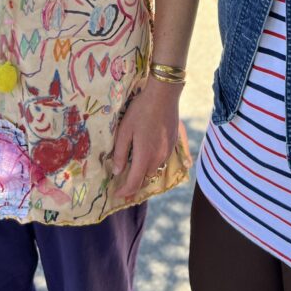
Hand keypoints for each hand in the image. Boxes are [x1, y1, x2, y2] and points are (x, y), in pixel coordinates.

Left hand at [111, 80, 181, 198]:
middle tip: (123, 181)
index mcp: (144, 156)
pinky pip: (162, 159)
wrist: (164, 95)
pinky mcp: (173, 143)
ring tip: (134, 166)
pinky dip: (153, 161)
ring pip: (154, 169)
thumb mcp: (124, 130)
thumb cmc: (140, 111)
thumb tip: (117, 171)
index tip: (117, 195)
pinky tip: (147, 151)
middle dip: (134, 182)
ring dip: (144, 171)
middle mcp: (158, 158)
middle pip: (145, 178)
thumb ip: (121, 152)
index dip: (125, 191)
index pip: (134, 183)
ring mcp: (168, 151)